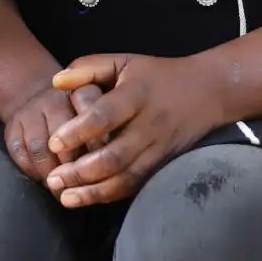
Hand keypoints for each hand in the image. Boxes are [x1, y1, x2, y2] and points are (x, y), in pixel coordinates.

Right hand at [0, 78, 103, 181]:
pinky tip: (45, 179)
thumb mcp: (99, 113)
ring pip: (41, 149)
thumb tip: (117, 166)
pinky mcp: (11, 127)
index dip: (99, 144)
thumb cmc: (78, 114)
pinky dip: (34, 172)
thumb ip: (109, 133)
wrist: (35, 97)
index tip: (105, 163)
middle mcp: (54, 99)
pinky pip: (21, 154)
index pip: (91, 115)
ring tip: (65, 188)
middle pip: (65, 138)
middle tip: (85, 186)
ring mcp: (30, 112)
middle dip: (76, 167)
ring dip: (53, 174)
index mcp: (83, 91)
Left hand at [43, 53, 225, 206]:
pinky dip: (112, 195)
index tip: (53, 143)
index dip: (78, 131)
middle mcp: (149, 125)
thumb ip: (88, 68)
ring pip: (126, 177)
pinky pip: (137, 185)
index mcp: (136, 95)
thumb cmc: (157, 75)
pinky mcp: (163, 164)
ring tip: (65, 197)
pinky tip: (89, 199)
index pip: (105, 116)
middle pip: (114, 156)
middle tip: (53, 180)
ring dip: (94, 191)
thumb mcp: (124, 62)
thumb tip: (56, 82)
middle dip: (81, 172)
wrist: (208, 91)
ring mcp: (159, 148)